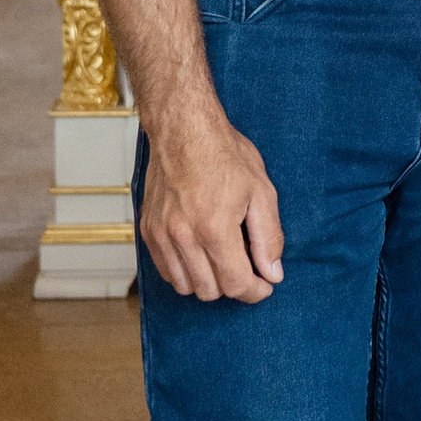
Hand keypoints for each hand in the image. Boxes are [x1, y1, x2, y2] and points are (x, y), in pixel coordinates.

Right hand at [138, 103, 284, 303]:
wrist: (184, 128)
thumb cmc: (225, 154)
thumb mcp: (261, 191)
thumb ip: (269, 237)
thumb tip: (272, 273)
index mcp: (215, 228)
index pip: (236, 285)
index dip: (255, 291)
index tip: (264, 284)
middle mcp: (183, 237)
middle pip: (210, 291)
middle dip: (234, 285)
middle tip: (246, 266)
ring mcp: (161, 235)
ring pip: (186, 286)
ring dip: (208, 281)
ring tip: (223, 258)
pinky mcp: (148, 230)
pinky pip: (166, 271)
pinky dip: (185, 271)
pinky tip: (200, 252)